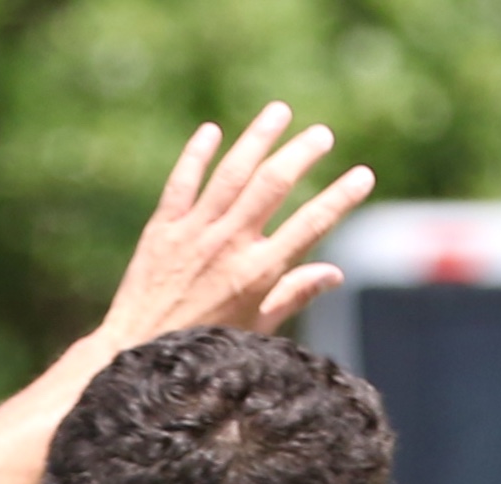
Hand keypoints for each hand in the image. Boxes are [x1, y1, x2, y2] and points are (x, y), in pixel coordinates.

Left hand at [97, 109, 373, 350]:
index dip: (339, 198)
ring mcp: (193, 232)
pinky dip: (198, 154)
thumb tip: (333, 274)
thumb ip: (293, 295)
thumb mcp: (256, 330)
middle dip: (301, 154)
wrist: (138, 353)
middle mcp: (228, 246)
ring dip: (258, 138)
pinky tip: (213, 131)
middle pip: (272, 185)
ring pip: (231, 173)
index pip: (310, 226)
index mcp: (258, 274)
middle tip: (323, 134)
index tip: (362, 176)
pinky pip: (183, 182)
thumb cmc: (204, 348)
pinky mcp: (162, 228)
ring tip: (280, 112)